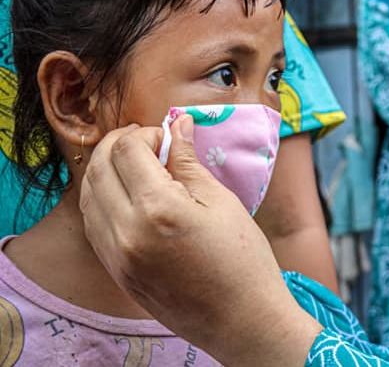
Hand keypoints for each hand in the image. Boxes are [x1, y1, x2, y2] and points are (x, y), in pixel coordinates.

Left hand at [79, 116, 320, 366]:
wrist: (241, 320)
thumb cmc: (243, 260)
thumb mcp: (223, 203)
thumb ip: (189, 163)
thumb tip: (177, 125)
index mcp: (158, 209)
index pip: (126, 150)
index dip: (145, 134)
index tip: (167, 136)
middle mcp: (125, 231)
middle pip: (99, 168)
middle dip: (118, 144)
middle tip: (147, 141)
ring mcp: (115, 255)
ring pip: (88, 195)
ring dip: (106, 170)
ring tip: (137, 165)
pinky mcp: (115, 271)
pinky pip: (93, 223)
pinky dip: (103, 198)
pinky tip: (130, 194)